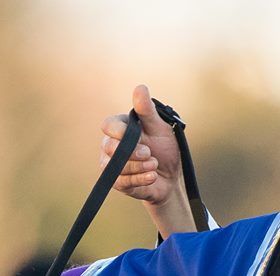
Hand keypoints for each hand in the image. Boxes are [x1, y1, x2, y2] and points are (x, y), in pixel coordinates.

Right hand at [101, 85, 193, 236]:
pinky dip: (140, 179)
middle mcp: (111, 145)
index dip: (120, 131)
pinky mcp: (118, 183)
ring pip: (116, 166)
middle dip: (132, 152)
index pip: (108, 125)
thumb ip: (147, 110)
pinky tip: (152, 176)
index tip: (139, 135)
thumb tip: (140, 88)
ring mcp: (112, 165)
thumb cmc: (164, 148)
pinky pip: (122, 182)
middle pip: (110, 147)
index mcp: (119, 128)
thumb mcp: (159, 127)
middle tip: (149, 153)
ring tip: (154, 164)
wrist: (171, 177)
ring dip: (139, 166)